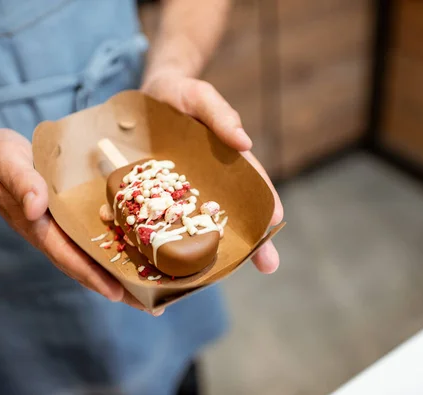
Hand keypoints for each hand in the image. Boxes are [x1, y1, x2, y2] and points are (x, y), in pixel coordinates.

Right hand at [0, 129, 161, 314]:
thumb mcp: (8, 165)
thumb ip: (22, 184)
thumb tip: (35, 208)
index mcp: (40, 228)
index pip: (70, 258)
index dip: (93, 276)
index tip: (118, 294)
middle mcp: (56, 234)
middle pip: (89, 266)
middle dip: (118, 286)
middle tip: (151, 307)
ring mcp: (65, 227)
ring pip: (96, 254)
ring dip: (122, 273)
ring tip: (154, 291)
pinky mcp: (73, 215)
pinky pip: (97, 236)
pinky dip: (118, 247)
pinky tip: (140, 254)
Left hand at [142, 71, 283, 273]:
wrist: (145, 94)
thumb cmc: (180, 93)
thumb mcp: (200, 96)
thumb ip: (220, 114)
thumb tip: (245, 143)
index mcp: (225, 161)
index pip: (251, 185)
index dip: (265, 204)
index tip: (276, 224)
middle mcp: (207, 181)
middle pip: (232, 212)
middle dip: (252, 237)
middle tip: (268, 264)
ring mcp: (181, 191)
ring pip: (199, 223)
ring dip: (211, 248)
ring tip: (220, 273)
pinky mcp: (154, 195)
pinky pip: (163, 217)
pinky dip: (169, 238)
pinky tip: (171, 259)